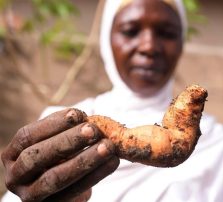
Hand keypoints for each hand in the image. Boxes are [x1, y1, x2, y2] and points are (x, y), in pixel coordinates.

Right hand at [1, 108, 119, 201]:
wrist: (63, 189)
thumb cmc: (58, 158)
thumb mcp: (57, 143)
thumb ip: (67, 131)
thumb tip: (89, 120)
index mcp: (13, 154)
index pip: (28, 136)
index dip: (53, 124)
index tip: (78, 114)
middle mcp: (16, 176)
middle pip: (38, 156)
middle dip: (67, 141)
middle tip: (93, 130)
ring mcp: (31, 195)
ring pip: (55, 177)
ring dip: (84, 160)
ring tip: (107, 146)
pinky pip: (74, 191)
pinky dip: (96, 175)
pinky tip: (112, 161)